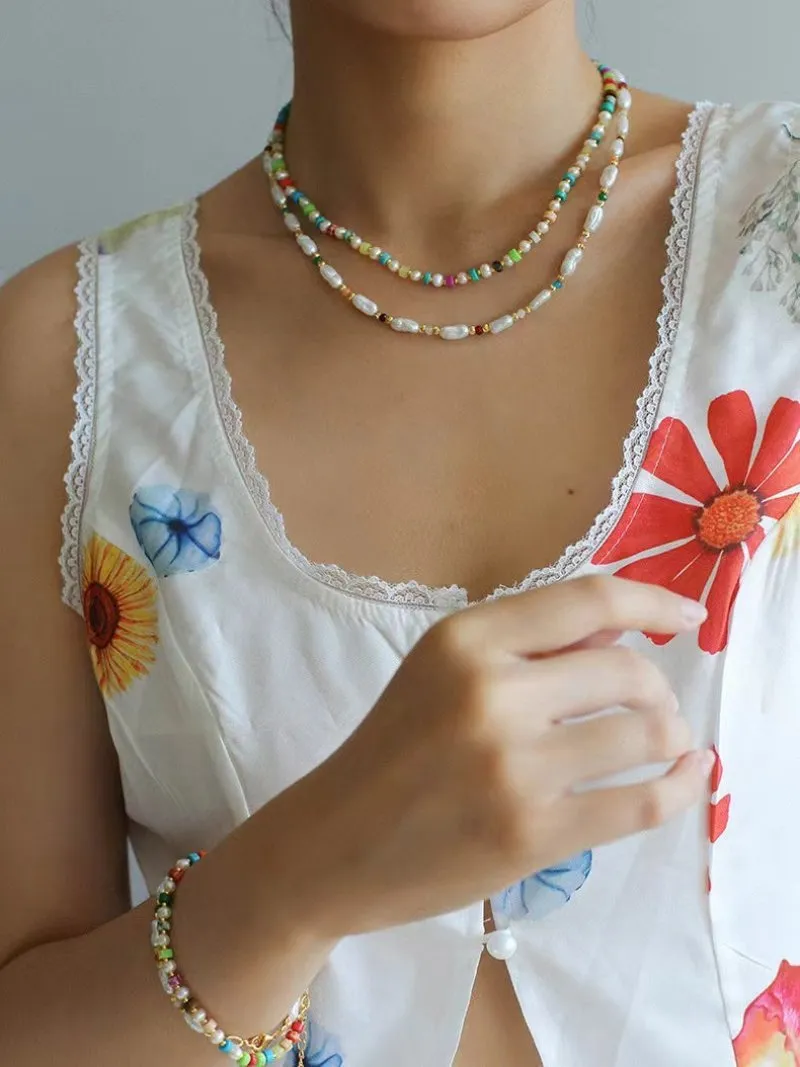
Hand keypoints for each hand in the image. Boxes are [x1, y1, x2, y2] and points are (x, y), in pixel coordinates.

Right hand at [298, 577, 711, 936]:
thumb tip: (623, 630)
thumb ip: (527, 645)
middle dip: (657, 687)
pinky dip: (682, 787)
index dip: (653, 602)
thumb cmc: (389, 751)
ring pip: (644, 735)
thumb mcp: (440, 673)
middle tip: (654, 704)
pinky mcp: (532, 836)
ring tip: (661, 742)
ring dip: (669, 735)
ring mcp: (513, 768)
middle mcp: (490, 693)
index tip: (688, 616)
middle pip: (627, 671)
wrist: (334, 845)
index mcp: (464, 641)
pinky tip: (690, 776)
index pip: (588, 600)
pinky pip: (641, 803)